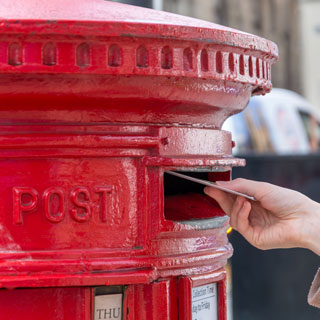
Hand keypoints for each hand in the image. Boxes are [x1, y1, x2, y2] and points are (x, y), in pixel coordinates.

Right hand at [204, 178, 319, 254]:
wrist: (304, 218)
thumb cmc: (288, 201)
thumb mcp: (261, 188)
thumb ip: (239, 186)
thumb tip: (219, 184)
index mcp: (254, 203)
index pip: (233, 198)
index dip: (221, 192)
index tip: (210, 186)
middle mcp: (252, 215)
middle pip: (229, 208)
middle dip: (220, 198)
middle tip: (211, 189)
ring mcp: (253, 227)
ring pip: (232, 218)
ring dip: (235, 206)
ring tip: (244, 199)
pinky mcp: (255, 238)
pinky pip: (239, 225)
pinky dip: (241, 214)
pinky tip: (247, 206)